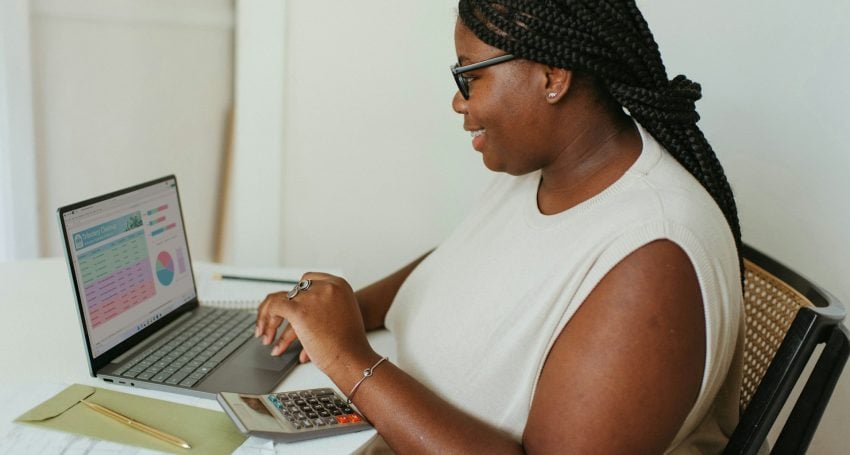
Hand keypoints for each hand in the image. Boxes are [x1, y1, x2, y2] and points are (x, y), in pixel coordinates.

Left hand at [254, 272, 374, 374]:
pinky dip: (268, 322)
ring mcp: (312, 297)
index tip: (288, 308)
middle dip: (280, 309)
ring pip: (280, 300)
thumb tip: (306, 312)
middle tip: (272, 325)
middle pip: (292, 291)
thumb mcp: (344, 314)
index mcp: (339, 285)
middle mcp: (325, 287)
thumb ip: (326, 306)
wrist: (353, 359)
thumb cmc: (350, 345)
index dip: (295, 296)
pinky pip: (275, 308)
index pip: (308, 280)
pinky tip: (270, 338)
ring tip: (267, 337)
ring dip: (270, 320)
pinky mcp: (300, 310)